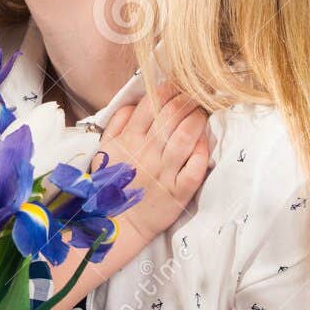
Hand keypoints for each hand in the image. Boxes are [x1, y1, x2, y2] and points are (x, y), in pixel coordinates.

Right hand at [46, 82, 209, 309]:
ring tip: (202, 112)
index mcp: (128, 140)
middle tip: (196, 93)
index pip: (151, 104)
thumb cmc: (110, 186)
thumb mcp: (104, 151)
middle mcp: (147, 153)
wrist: (116, 226)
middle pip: (173, 115)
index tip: (177, 83)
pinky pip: (197, 166)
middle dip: (187, 98)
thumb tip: (135, 102)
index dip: (167, 89)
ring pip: (188, 136)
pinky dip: (204, 149)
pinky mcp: (179, 192)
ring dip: (198, 118)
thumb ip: (117, 124)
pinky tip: (205, 140)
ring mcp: (164, 172)